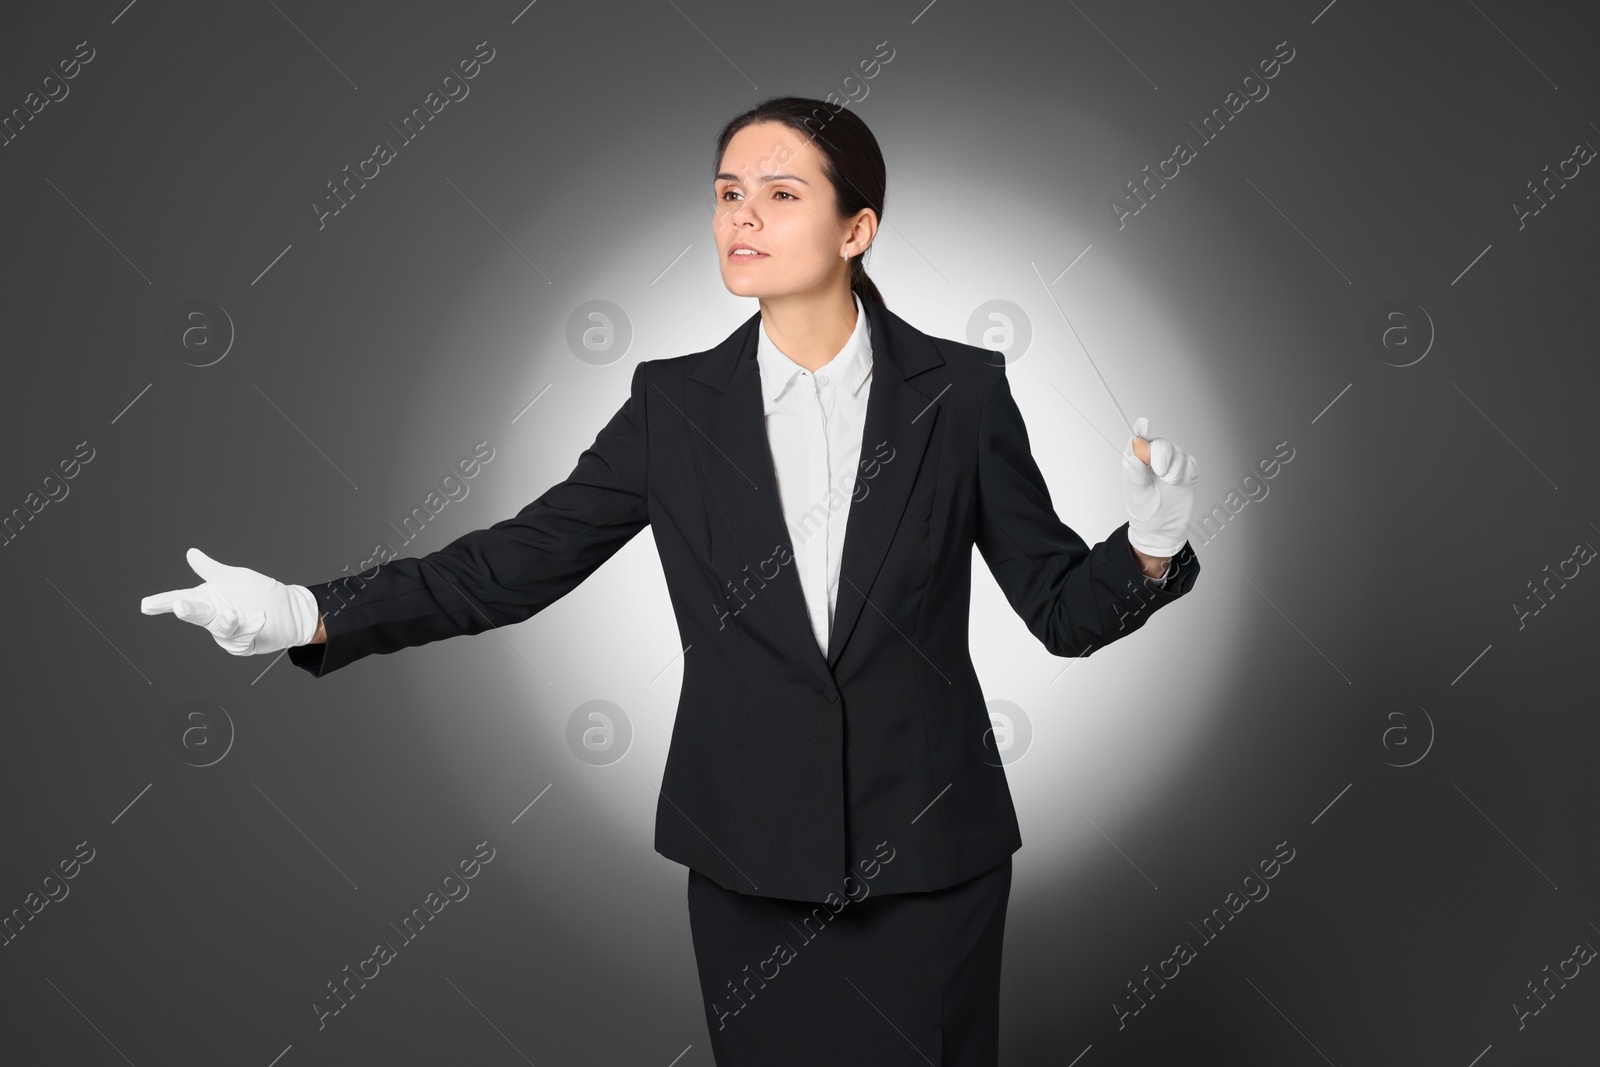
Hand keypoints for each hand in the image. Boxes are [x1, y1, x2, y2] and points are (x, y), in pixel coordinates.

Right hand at [141, 547, 319, 655]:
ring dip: (226, 621)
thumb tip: (191, 553)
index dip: (162, 603)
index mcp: (207, 599)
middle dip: (189, 611)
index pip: (180, 599)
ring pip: (221, 629)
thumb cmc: (259, 592)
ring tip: (234, 613)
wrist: (289, 609)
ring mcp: (226, 632)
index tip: (146, 605)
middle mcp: (213, 617)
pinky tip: (261, 617)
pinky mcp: (242, 644)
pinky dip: (251, 627)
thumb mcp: (234, 577)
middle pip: (197, 615)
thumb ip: (212, 569)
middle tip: (182, 606)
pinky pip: (242, 638)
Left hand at [1122, 416, 1198, 557]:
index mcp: (1136, 460)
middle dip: (1162, 454)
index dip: (1141, 430)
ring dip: (1174, 467)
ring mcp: (1171, 463)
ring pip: (1176, 452)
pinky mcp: (1186, 470)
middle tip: (1160, 471)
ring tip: (1167, 482)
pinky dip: (1185, 472)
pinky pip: (1189, 463)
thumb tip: (1132, 458)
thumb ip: (1134, 476)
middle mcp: (1153, 458)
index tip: (1144, 423)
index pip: (1137, 440)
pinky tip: (1178, 483)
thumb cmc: (1144, 511)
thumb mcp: (1136, 495)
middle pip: (1160, 444)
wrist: (1163, 528)